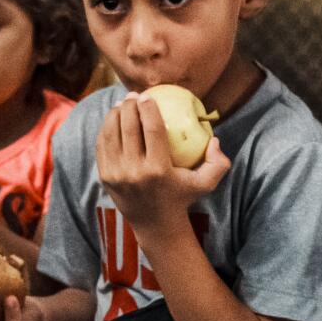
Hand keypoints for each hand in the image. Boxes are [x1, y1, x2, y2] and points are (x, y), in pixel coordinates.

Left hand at [96, 94, 230, 234]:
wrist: (155, 225)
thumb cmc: (182, 198)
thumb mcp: (206, 184)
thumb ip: (219, 163)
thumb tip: (214, 139)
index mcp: (158, 169)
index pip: (152, 129)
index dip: (148, 108)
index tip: (148, 96)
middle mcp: (135, 172)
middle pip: (129, 127)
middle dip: (130, 105)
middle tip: (134, 95)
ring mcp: (116, 175)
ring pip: (111, 134)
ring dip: (115, 114)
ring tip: (123, 104)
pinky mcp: (105, 177)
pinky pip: (102, 146)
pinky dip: (106, 129)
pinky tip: (113, 119)